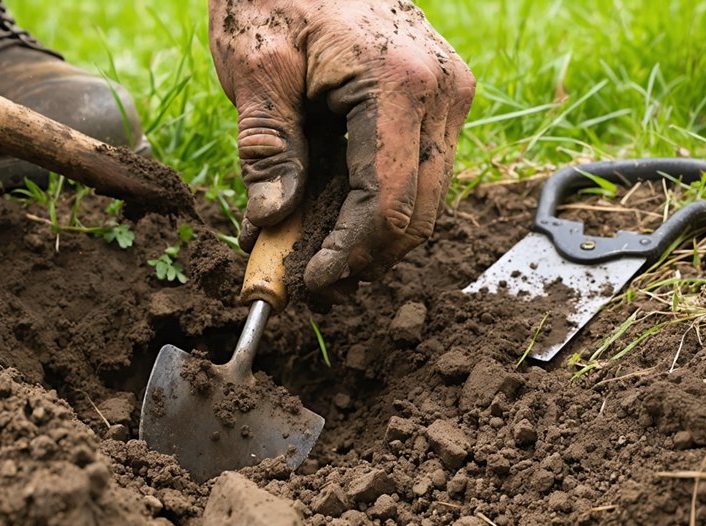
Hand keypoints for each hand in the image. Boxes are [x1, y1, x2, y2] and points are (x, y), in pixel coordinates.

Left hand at [210, 0, 473, 295]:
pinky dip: (384, 201)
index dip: (349, 253)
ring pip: (427, 196)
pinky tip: (339, 212)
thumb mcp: (256, 65)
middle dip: (367, 256)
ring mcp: (449, 92)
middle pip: (420, 211)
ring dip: (377, 235)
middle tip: (314, 278)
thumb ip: (268, 148)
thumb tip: (274, 220)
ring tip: (321, 251)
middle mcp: (442, 90)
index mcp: (399, 82)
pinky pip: (420, 168)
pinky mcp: (439, 95)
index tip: (309, 280)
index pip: (388, 202)